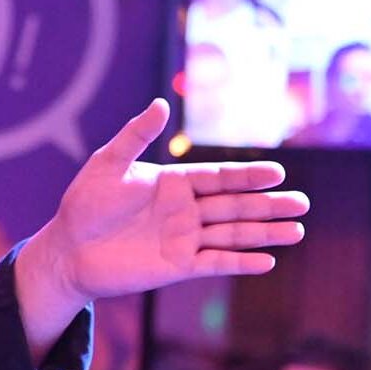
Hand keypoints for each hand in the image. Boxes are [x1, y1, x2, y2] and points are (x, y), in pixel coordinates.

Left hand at [18, 99, 306, 356]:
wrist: (67, 248)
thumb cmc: (84, 204)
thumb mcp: (107, 164)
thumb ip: (135, 136)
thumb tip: (160, 103)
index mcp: (174, 183)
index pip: (220, 177)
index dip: (248, 175)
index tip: (277, 172)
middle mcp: (186, 210)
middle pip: (236, 205)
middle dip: (269, 204)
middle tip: (304, 202)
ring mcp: (184, 239)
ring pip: (233, 234)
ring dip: (265, 233)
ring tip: (298, 230)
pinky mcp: (177, 266)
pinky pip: (215, 263)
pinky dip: (240, 263)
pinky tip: (267, 261)